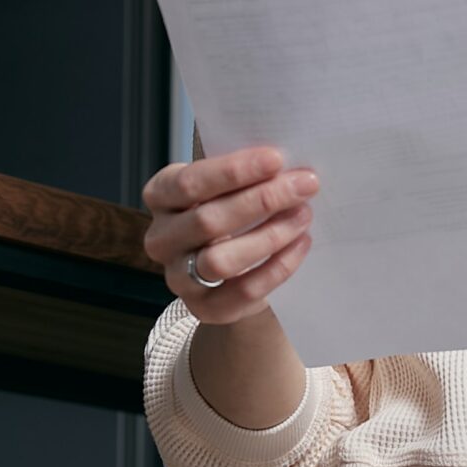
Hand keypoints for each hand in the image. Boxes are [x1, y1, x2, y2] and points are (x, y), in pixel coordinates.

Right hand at [140, 137, 319, 322]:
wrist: (237, 269)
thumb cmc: (235, 212)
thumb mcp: (230, 187)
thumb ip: (246, 173)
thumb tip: (288, 159)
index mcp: (161, 196)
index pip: (190, 182)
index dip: (234, 171)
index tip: (276, 159)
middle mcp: (161, 238)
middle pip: (208, 220)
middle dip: (262, 200)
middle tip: (305, 185)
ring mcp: (178, 277)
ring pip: (220, 261)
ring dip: (269, 236)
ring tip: (303, 216)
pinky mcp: (203, 307)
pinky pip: (243, 290)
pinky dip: (278, 266)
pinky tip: (301, 243)